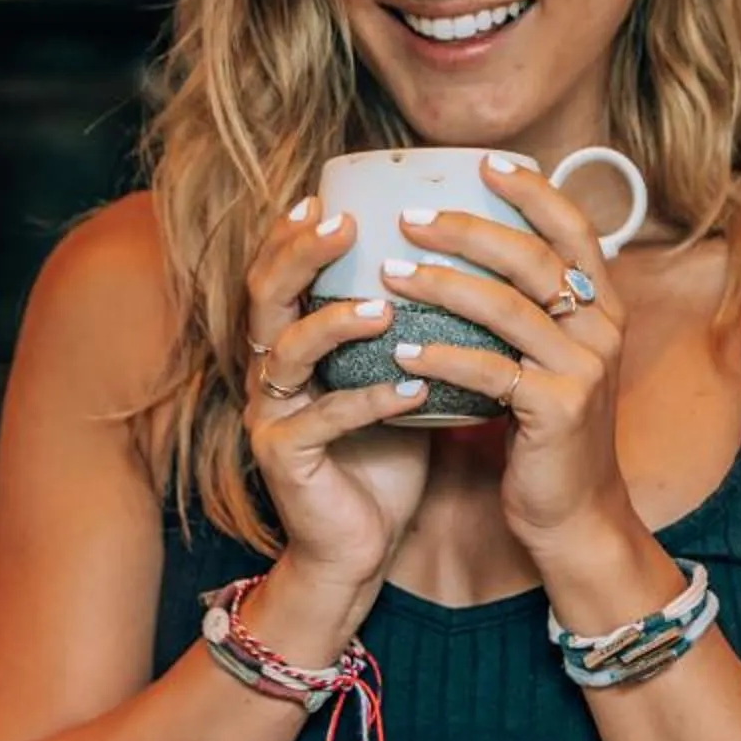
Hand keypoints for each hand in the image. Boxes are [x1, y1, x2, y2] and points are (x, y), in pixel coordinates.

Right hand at [243, 200, 430, 602]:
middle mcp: (270, 372)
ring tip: (382, 306)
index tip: (329, 194)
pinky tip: (414, 386)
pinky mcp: (285, 458)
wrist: (358, 546)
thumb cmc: (384, 456)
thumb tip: (474, 267)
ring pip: (287, 353)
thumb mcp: (399, 377)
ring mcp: (272, 415)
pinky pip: (324, 420)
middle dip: (300, 254)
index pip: (279, 273)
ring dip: (334, 323)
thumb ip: (414, 327)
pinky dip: (370, 401)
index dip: (294, 233)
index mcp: (291, 344)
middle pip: (266, 296)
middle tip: (342, 224)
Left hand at [381, 156, 631, 559]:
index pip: (575, 230)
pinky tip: (403, 350)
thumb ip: (525, 310)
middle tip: (411, 217)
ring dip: (442, 285)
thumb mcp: (547, 360)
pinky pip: (490, 371)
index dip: (532, 192)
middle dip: (469, 230)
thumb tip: (463, 251)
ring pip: (508, 308)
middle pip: (535, 259)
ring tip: (390, 273)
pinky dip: (443, 357)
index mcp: (604, 308)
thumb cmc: (546, 431)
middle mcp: (603, 330)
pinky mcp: (558, 411)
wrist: (574, 514)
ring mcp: (585, 370)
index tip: (484, 163)